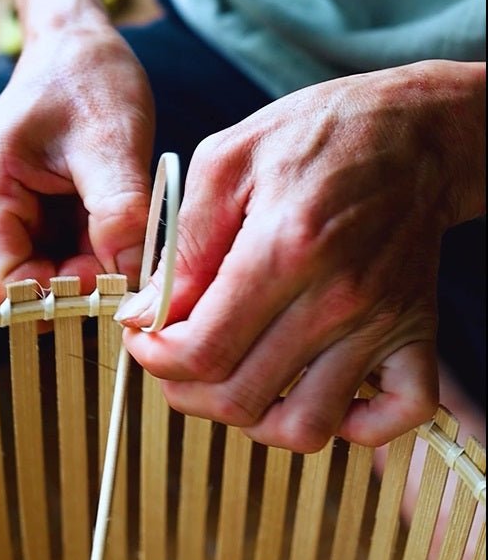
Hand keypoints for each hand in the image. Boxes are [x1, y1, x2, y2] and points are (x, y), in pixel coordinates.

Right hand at [0, 13, 154, 302]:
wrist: (79, 46)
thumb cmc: (88, 77)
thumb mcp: (112, 141)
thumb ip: (119, 212)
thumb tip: (130, 280)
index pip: (10, 287)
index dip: (66, 298)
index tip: (121, 284)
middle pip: (31, 283)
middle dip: (87, 279)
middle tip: (136, 252)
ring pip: (50, 271)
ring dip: (93, 262)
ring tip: (126, 220)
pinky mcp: (22, 213)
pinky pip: (59, 253)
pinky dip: (93, 248)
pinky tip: (116, 217)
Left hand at [120, 60, 484, 450]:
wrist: (413, 132)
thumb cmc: (318, 133)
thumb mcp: (227, 161)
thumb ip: (183, 243)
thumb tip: (147, 313)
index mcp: (282, 247)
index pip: (202, 350)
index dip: (155, 357)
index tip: (144, 336)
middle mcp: (337, 297)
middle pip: (242, 397)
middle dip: (185, 390)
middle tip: (173, 358)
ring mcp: (380, 321)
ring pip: (307, 426)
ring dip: (253, 420)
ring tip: (232, 379)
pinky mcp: (415, 331)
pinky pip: (397, 415)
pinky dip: (354, 426)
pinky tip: (316, 392)